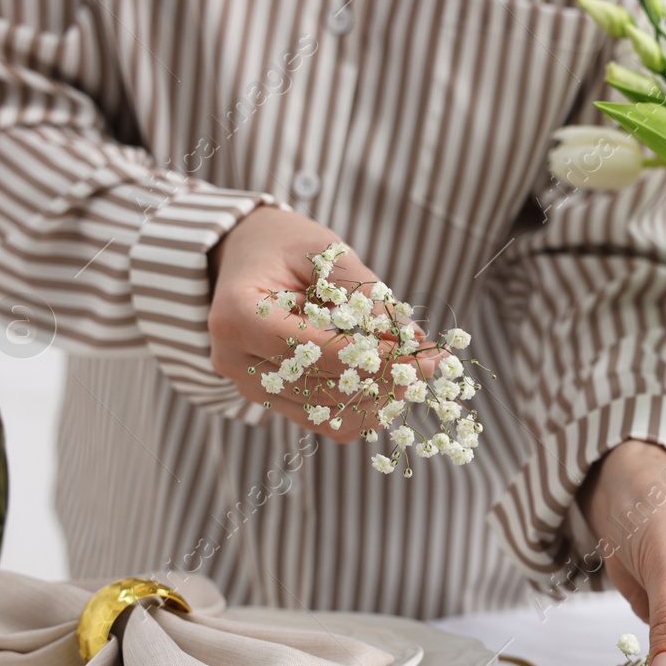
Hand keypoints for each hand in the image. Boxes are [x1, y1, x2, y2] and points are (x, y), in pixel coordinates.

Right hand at [207, 207, 431, 441]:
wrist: (246, 255)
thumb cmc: (283, 245)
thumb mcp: (324, 252)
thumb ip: (366, 295)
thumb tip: (413, 339)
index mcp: (238, 317)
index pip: (313, 351)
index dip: (369, 358)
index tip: (418, 355)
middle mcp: (235, 361)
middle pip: (321, 389)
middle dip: (382, 380)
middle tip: (430, 366)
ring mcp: (249, 387)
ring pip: (326, 413)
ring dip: (378, 399)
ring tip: (416, 374)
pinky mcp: (270, 401)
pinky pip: (323, 420)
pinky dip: (362, 408)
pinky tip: (391, 387)